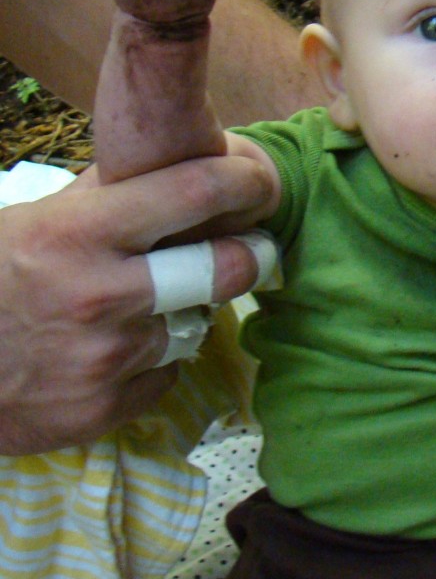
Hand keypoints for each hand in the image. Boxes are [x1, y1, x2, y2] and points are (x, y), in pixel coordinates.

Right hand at [0, 155, 272, 454]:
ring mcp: (107, 359)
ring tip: (142, 309)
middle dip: (249, 257)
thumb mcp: (32, 222)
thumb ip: (103, 200)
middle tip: (254, 250)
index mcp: (78, 232)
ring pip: (194, 327)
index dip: (243, 182)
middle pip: (224, 270)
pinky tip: (113, 353)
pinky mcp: (106, 410)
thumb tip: (171, 168)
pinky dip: (152, 362)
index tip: (260, 183)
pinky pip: (165, 374)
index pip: (193, 192)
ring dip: (182, 315)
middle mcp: (102, 295)